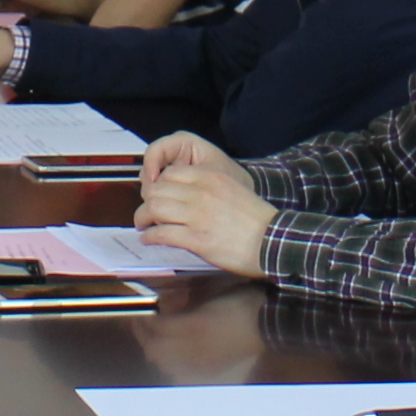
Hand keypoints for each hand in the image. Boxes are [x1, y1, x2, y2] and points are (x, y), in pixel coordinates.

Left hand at [135, 131, 273, 274]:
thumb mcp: (232, 190)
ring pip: (154, 209)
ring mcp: (197, 216)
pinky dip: (151, 236)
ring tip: (143, 225)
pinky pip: (162, 233)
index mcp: (211, 177)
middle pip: (158, 190)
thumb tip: (184, 198)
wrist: (272, 241)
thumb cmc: (255, 220)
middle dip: (146, 201)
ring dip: (143, 218)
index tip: (156, 195)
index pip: (170, 174)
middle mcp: (201, 193)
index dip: (158, 185)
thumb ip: (208, 189)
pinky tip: (150, 238)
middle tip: (146, 212)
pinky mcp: (196, 239)